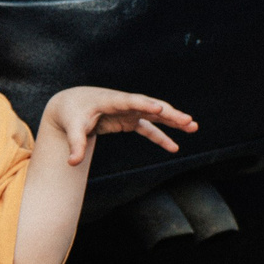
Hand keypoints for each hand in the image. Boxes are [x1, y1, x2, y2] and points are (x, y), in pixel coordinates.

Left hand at [40, 87, 196, 167]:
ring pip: (154, 115)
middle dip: (169, 113)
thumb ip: (75, 144)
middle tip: (188, 120)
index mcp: (109, 100)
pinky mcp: (129, 119)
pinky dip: (161, 136)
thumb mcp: (72, 128)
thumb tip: (72, 163)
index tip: (160, 108)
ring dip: (173, 121)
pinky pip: (148, 128)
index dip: (145, 104)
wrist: (71, 104)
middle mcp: (123, 103)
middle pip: (150, 106)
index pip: (129, 101)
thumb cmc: (71, 114)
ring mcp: (128, 111)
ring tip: (192, 127)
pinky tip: (174, 147)